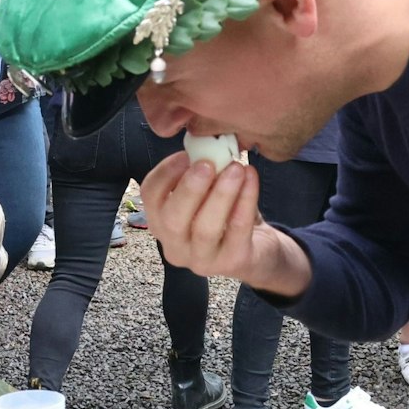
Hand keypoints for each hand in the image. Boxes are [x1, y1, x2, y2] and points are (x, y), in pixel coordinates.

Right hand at [140, 152, 267, 280]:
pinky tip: (251, 178)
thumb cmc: (226, 214)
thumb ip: (201, 173)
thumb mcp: (207, 192)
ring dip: (221, 194)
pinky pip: (237, 230)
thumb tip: (205, 145)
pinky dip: (245, 200)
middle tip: (207, 164)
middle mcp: (175, 246)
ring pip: (205, 229)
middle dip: (189, 189)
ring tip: (236, 168)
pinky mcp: (232, 263)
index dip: (165, 174)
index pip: (150, 197)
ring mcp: (202, 261)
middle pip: (172, 220)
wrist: (258, 249)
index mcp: (161, 223)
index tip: (186, 154)